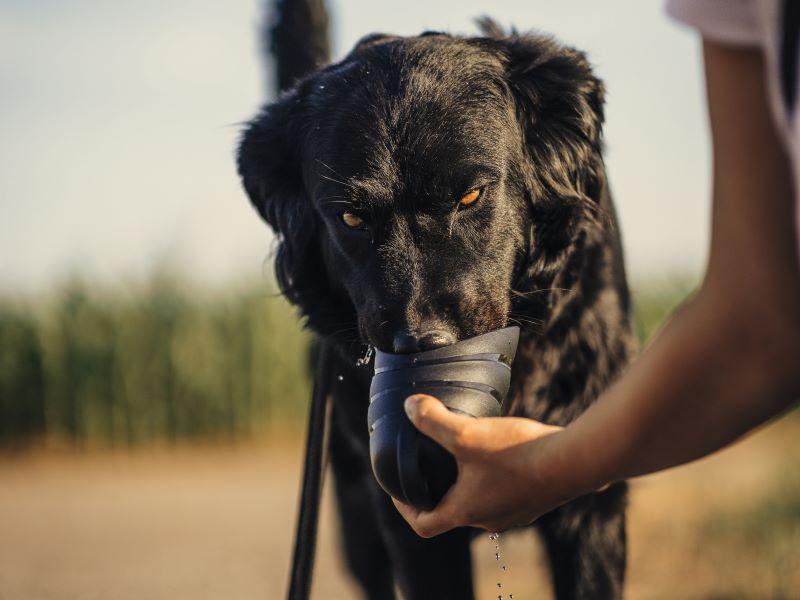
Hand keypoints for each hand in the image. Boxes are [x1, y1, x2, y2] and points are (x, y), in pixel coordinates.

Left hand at [393, 394, 581, 536]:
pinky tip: (501, 449)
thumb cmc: (518, 454)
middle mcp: (489, 519)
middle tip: (429, 463)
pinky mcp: (536, 499)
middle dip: (438, 489)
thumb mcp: (467, 433)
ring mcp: (515, 512)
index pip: (424, 523)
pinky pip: (507, 491)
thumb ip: (433, 420)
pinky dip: (496, 475)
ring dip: (469, 481)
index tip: (399, 490)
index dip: (405, 508)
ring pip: (482, 500)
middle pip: (453, 511)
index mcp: (466, 511)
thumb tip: (409, 407)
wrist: (575, 461)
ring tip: (464, 452)